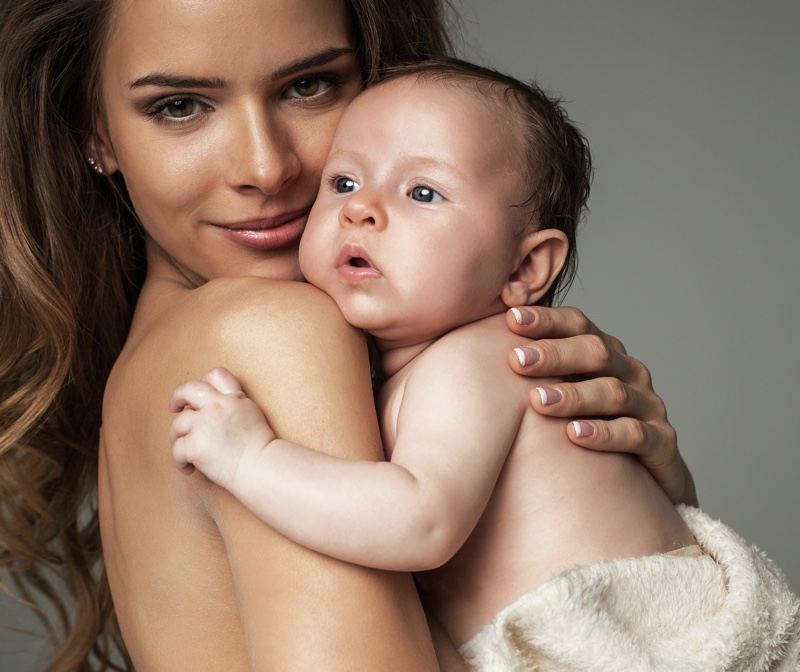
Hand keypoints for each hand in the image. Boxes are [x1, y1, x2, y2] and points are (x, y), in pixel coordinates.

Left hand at [169, 367, 275, 490]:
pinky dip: (179, 462)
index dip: (204, 381)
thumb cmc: (262, 450)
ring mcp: (204, 423)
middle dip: (177, 397)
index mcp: (234, 399)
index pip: (216, 375)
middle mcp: (218, 406)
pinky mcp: (195, 444)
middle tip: (174, 408)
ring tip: (183, 450)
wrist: (262, 466)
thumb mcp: (253, 416)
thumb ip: (235, 409)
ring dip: (176, 437)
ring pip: (177, 423)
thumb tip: (215, 417)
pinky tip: (189, 469)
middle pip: (189, 389)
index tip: (200, 395)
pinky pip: (176, 450)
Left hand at [506, 306, 696, 505]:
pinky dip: (605, 434)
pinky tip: (575, 435)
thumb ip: (528, 376)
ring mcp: (649, 407)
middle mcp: (629, 373)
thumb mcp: (560, 398)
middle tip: (516, 360)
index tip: (509, 318)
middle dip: (555, 354)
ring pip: (613, 393)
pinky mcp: (662, 444)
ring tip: (538, 401)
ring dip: (574, 395)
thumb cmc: (585, 429)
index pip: (578, 325)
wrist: (646, 481)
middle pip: (596, 353)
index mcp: (604, 354)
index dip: (547, 320)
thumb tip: (465, 353)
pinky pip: (635, 435)